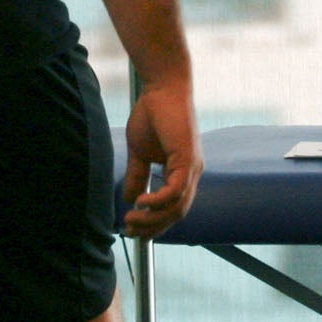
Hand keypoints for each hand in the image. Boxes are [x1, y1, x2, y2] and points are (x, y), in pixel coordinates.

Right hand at [121, 79, 202, 238]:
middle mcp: (191, 173)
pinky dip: (158, 201)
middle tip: (130, 233)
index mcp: (182, 172)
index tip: (133, 231)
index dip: (155, 223)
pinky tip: (140, 203)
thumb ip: (137, 175)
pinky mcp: (187, 158)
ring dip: (153, 219)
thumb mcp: (140, 152)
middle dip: (154, 227)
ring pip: (178, 206)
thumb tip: (130, 199)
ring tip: (130, 221)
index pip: (174, 207)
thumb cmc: (152, 115)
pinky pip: (176, 190)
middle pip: (177, 213)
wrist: (161, 88)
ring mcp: (192, 167)